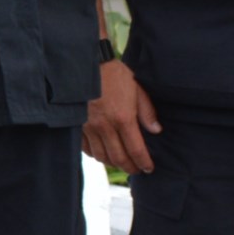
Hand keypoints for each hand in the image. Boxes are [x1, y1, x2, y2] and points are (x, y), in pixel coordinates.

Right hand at [83, 59, 159, 173]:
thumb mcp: (137, 89)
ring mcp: (89, 127)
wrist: (86, 64)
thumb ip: (147, 112)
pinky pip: (87, 148)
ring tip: (120, 162)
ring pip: (101, 156)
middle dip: (129, 167)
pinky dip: (96, 154)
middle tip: (136, 170)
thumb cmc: (114, 74)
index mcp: (123, 118)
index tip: (148, 168)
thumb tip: (156, 130)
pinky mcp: (77, 125)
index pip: (136, 150)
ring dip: (112, 163)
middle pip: (118, 158)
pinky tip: (103, 152)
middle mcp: (105, 126)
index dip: (143, 162)